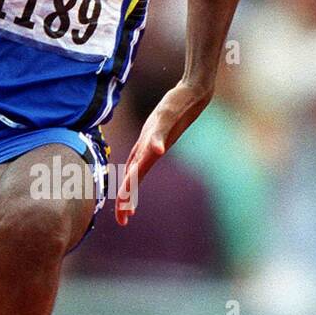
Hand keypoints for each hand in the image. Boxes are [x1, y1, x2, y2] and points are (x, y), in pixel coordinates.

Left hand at [115, 83, 210, 225]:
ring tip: (126, 204)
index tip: (123, 217)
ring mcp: (152, 144)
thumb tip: (158, 151)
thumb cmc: (178, 105)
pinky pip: (140, 156)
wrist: (193, 95)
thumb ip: (159, 137)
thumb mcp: (165, 120)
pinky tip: (133, 170)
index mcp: (149, 154)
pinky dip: (134, 168)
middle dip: (127, 200)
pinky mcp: (153, 135)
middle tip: (122, 220)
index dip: (127, 199)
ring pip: (137, 170)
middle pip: (134, 180)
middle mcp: (150, 152)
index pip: (133, 181)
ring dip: (131, 187)